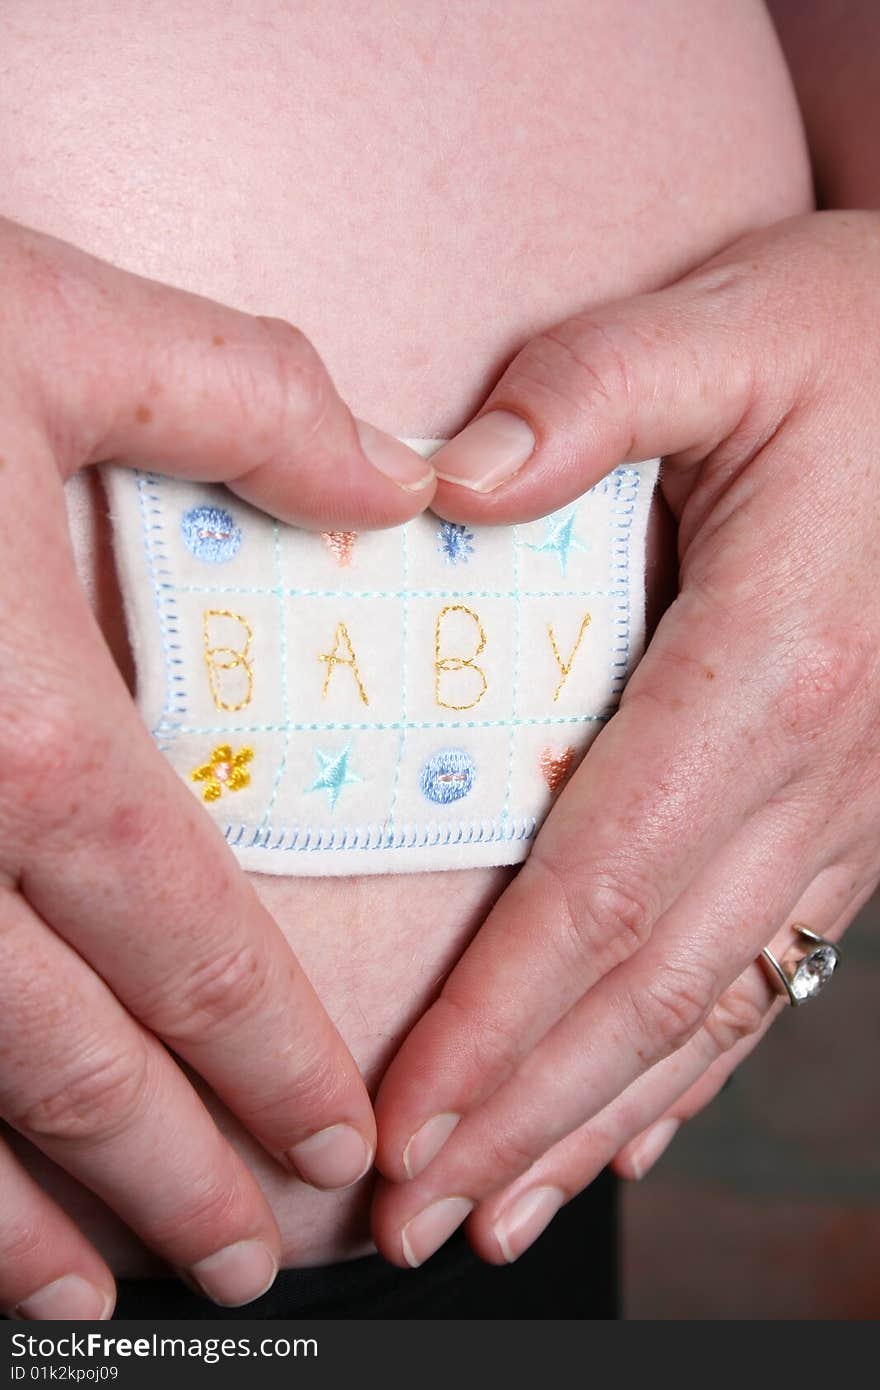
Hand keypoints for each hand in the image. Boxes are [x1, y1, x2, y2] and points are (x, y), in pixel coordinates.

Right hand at [0, 217, 434, 1317]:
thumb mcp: (49, 323)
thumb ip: (245, 404)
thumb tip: (400, 483)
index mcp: (7, 718)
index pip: (181, 935)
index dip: (267, 1052)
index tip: (335, 1133)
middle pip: (66, 1060)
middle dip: (174, 1170)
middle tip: (258, 1251)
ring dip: (23, 1217)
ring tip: (110, 1293)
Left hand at [370, 211, 879, 1266]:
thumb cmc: (862, 341)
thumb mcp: (730, 327)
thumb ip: (590, 394)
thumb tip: (445, 483)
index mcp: (772, 665)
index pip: (604, 883)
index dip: (500, 1013)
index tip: (408, 1112)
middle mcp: (818, 769)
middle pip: (648, 982)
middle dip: (521, 1111)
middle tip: (415, 1214)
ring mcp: (847, 803)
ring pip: (708, 1000)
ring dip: (591, 1116)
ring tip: (497, 1211)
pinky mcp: (852, 805)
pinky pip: (768, 963)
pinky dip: (691, 1064)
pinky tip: (631, 1130)